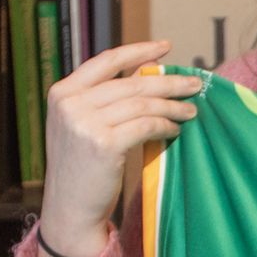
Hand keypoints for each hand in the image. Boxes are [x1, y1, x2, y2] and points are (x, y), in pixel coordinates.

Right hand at [39, 42, 205, 256]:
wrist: (69, 210)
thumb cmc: (81, 168)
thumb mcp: (81, 125)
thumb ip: (103, 99)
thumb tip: (148, 73)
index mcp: (62, 93)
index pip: (106, 61)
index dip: (138, 51)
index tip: (165, 47)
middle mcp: (70, 103)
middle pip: (131, 84)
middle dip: (167, 82)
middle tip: (194, 84)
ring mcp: (85, 123)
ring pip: (142, 104)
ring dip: (172, 106)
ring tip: (191, 110)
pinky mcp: (104, 144)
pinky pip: (146, 125)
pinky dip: (165, 125)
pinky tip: (176, 129)